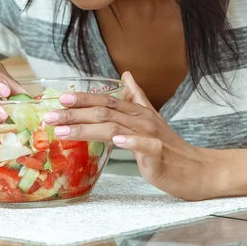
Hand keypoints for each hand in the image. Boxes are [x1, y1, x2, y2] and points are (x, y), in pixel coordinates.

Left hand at [44, 71, 212, 200]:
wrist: (196, 170)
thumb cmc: (170, 148)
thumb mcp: (151, 120)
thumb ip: (137, 98)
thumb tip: (126, 75)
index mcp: (138, 112)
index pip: (106, 100)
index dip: (82, 98)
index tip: (60, 98)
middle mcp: (142, 120)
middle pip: (105, 111)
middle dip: (74, 113)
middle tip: (49, 116)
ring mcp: (151, 136)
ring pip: (115, 127)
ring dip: (87, 128)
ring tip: (64, 131)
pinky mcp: (158, 154)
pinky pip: (143, 145)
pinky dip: (129, 141)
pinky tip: (114, 141)